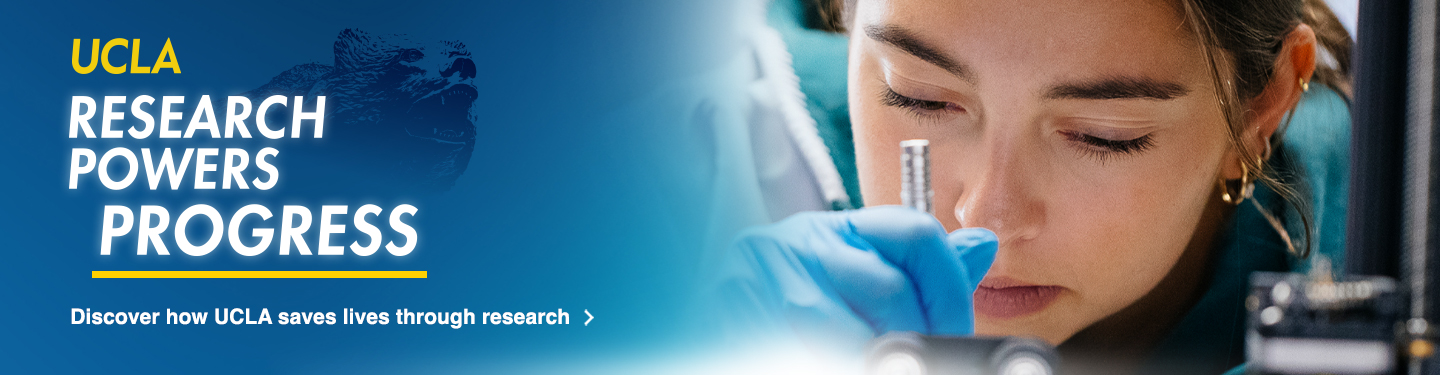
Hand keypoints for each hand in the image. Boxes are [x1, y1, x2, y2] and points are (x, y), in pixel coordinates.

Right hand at [712, 205, 997, 351]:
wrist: (715, 331)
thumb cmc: (793, 312)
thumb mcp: (859, 283)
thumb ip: (920, 272)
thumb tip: (982, 247)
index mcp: (840, 227)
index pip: (918, 233)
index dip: (949, 291)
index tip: (952, 335)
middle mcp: (799, 239)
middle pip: (887, 286)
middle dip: (911, 336)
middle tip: (908, 362)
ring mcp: (760, 271)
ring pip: (840, 328)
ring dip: (863, 352)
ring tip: (866, 359)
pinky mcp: (728, 304)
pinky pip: (795, 343)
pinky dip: (818, 356)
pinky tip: (820, 357)